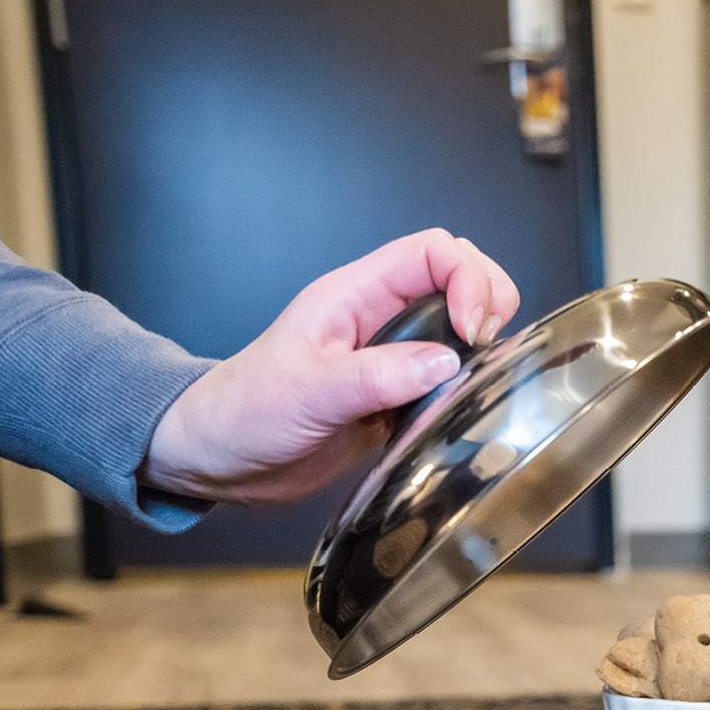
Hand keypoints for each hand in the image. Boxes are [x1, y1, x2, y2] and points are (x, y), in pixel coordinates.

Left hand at [140, 230, 521, 505]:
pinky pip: (450, 373)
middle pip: (458, 274)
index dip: (467, 279)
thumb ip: (375, 378)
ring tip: (478, 377)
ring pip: (460, 322)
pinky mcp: (397, 394)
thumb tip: (446, 362)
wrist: (221, 458)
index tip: (472, 331)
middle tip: (484, 348)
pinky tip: (461, 406)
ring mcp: (391, 355)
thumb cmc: (244, 414)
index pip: (432, 252)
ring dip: (484, 342)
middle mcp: (378, 317)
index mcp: (353, 296)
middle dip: (489, 300)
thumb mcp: (307, 395)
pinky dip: (469, 382)